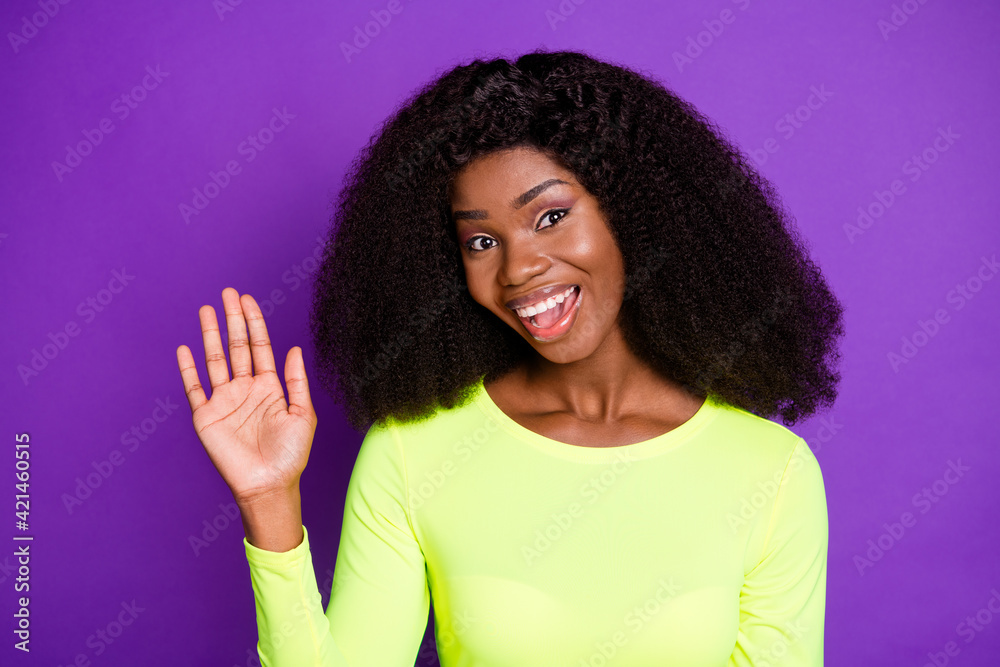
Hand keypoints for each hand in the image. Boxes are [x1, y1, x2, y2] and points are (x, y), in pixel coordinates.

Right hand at [176, 287, 316, 504]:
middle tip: (227, 293)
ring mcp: (224, 401)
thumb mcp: (302, 415)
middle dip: (232, 320)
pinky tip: (184, 349)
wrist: (268, 485)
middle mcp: (245, 390)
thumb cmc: (290, 455)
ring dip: (210, 335)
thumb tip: (293, 348)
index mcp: (269, 387)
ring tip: (206, 310)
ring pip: (214, 360)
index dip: (253, 323)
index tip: (247, 300)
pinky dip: (188, 369)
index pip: (259, 347)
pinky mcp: (206, 417)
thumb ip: (296, 381)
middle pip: (236, 347)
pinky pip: (194, 389)